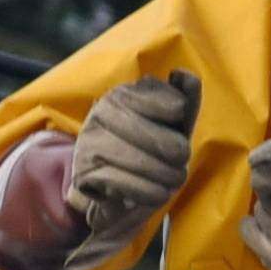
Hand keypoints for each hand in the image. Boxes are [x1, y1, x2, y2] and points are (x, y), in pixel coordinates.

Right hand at [58, 69, 200, 269]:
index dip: (180, 118)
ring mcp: (91, 142)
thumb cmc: (146, 149)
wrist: (110, 188)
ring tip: (171, 181)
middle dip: (178, 156)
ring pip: (145, 163)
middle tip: (179, 163)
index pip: (172, 105)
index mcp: (122, 94)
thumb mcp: (170, 124)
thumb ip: (184, 100)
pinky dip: (150, 193)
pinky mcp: (85, 173)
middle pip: (161, 139)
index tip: (176, 124)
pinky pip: (129, 185)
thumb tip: (186, 76)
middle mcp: (101, 112)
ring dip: (168, 178)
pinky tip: (157, 193)